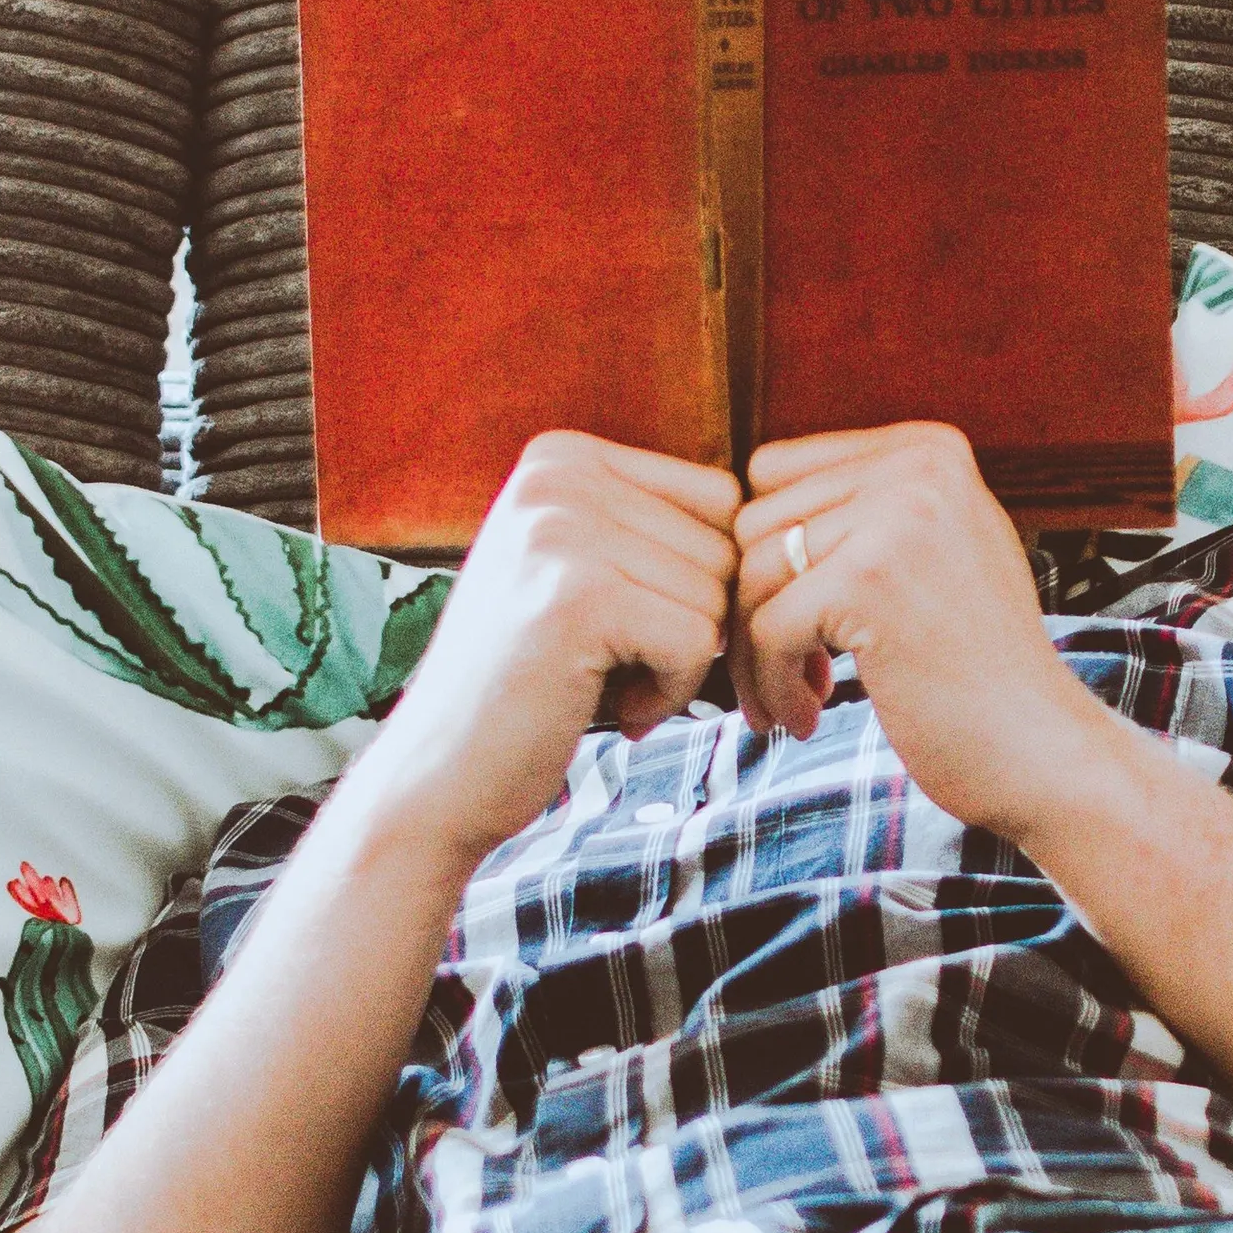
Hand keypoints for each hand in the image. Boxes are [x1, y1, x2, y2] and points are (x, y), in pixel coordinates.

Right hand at [345, 432, 740, 867]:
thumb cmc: (534, 682)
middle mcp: (555, 475)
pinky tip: (614, 711)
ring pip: (716, 595)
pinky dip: (672, 693)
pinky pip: (696, 640)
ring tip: (605, 685)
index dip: (704, 581)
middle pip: (723, 545)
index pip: (718, 498)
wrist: (440, 776)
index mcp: (562, 456)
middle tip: (621, 670)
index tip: (641, 631)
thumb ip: (659, 531)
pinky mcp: (575, 597)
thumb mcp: (587, 573)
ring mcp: (560, 531)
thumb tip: (792, 532)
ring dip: (680, 664)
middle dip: (695, 625)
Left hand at [729, 424, 1115, 842]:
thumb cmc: (978, 667)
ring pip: (751, 576)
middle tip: (795, 672)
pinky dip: (772, 686)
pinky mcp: (867, 582)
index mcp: (928, 448)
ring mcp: (894, 519)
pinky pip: (766, 628)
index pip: (775, 473)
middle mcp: (916, 466)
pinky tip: (806, 721)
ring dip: (757, 654)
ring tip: (798, 701)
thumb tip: (747, 492)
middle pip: (755, 522)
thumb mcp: (938, 551)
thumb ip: (863, 508)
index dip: (767, 554)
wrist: (1039, 750)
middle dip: (755, 606)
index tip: (794, 621)